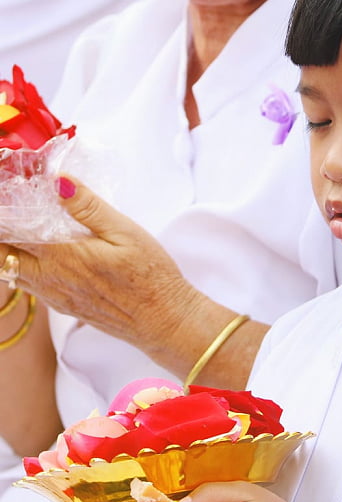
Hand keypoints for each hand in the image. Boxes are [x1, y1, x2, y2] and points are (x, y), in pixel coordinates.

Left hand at [1, 175, 202, 358]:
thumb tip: (59, 181)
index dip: (6, 213)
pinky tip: (48, 255)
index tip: (11, 199)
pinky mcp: (66, 307)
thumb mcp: (126, 232)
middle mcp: (51, 280)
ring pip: (13, 272)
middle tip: (16, 213)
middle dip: (5, 233)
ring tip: (27, 230)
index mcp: (63, 256)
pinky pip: (32, 286)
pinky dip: (28, 267)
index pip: (10, 232)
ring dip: (12, 251)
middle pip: (3, 255)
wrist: (165, 320)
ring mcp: (56, 297)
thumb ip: (89, 207)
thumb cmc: (152, 277)